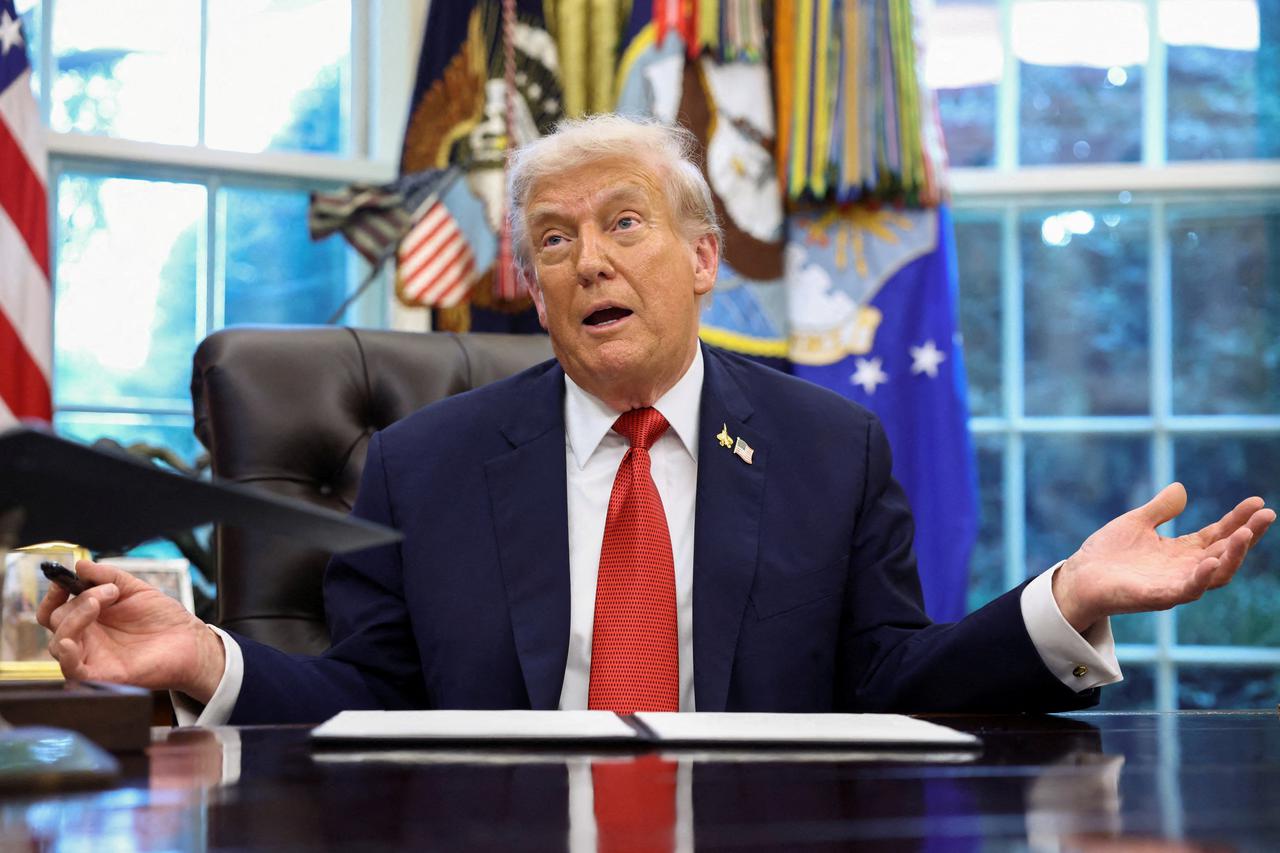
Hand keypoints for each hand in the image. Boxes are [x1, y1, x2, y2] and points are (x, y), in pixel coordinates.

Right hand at [36, 560, 225, 703]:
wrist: (189, 640)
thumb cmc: (163, 618)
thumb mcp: (134, 589)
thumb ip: (108, 576)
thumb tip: (80, 565)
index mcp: (90, 619)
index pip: (55, 609)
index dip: (54, 593)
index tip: (63, 578)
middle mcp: (87, 638)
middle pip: (57, 620)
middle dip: (80, 599)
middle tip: (110, 591)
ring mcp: (92, 657)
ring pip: (59, 643)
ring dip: (74, 617)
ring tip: (99, 602)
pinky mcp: (101, 675)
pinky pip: (72, 670)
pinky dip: (66, 655)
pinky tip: (71, 640)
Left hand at [1053, 483, 1274, 632]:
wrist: (1078, 578)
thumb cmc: (1107, 554)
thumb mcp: (1136, 523)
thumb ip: (1160, 509)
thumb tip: (1181, 488)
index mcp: (1181, 552)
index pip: (1218, 535)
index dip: (1238, 519)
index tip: (1257, 502)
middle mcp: (1184, 570)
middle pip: (1225, 553)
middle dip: (1247, 535)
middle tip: (1266, 515)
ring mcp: (1173, 585)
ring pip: (1215, 574)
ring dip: (1232, 556)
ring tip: (1245, 534)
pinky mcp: (1156, 598)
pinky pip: (1186, 591)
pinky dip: (1200, 579)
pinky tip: (1211, 563)